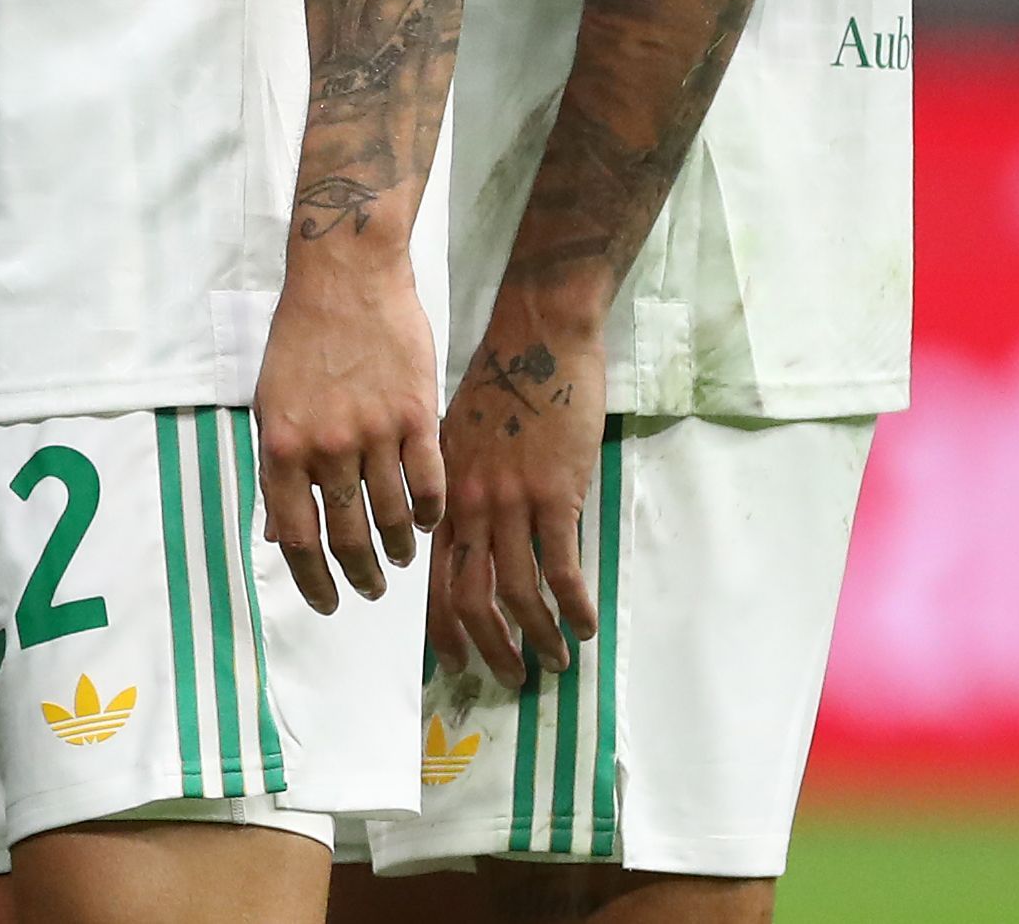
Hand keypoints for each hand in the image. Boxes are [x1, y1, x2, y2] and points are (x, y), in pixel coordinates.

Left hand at [252, 236, 446, 612]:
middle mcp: (325, 446)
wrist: (345, 276)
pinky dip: (430, 512)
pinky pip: (428, 482)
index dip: (312, 579)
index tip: (326, 602)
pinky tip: (428, 522)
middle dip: (359, 574)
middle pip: (345, 535)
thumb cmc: (301, 338)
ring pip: (392, 516)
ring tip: (401, 558)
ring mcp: (372, 431)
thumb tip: (280, 532)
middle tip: (370, 590)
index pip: (295, 536)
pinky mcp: (416, 415)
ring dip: (398, 547)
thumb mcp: (270, 403)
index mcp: (280, 446)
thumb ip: (276, 468)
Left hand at [431, 297, 607, 687]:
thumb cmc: (497, 385)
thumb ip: (451, 490)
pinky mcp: (554, 494)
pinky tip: (585, 626)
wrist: (534, 340)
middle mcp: (469, 507)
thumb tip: (448, 533)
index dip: (443, 627)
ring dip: (535, 637)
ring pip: (517, 593)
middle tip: (509, 678)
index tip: (455, 661)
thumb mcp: (454, 439)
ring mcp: (511, 503)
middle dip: (489, 647)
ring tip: (554, 662)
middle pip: (470, 598)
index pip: (433, 578)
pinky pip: (561, 568)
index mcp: (444, 495)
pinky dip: (573, 607)